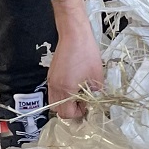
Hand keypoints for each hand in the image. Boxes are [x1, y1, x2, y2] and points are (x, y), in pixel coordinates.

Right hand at [46, 0, 104, 119]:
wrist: (74, 35)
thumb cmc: (86, 53)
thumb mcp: (97, 76)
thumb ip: (95, 93)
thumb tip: (94, 101)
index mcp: (66, 89)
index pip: (67, 113)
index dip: (79, 113)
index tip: (87, 106)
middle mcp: (55, 87)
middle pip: (58, 110)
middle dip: (70, 110)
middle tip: (82, 102)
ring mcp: (51, 80)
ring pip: (54, 101)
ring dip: (66, 102)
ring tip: (78, 93)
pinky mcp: (51, 74)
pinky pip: (54, 91)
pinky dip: (62, 93)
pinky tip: (73, 84)